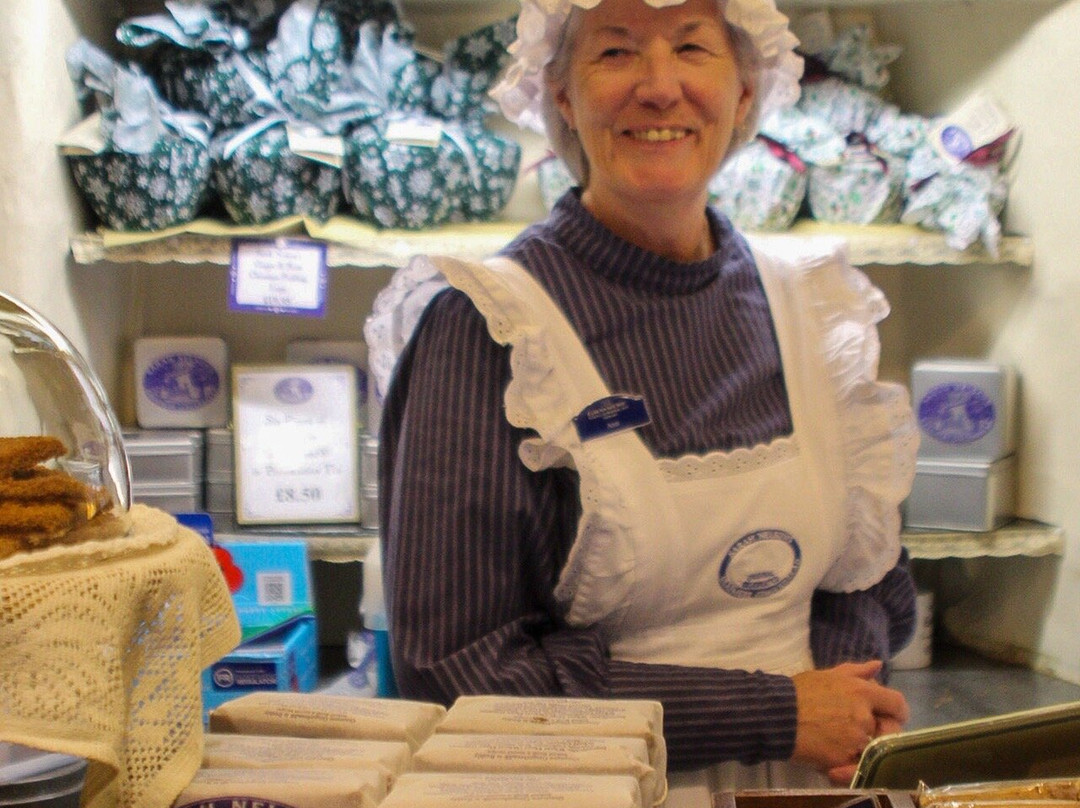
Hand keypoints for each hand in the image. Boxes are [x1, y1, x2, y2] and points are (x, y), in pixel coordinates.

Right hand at [790, 660, 908, 783]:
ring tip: (841, 743)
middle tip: (861, 731)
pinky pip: (855, 765)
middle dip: (878, 731)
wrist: (776, 715)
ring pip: (871, 748)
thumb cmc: (799, 691)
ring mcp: (855, 740)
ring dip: (861, 747)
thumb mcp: (828, 676)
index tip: (890, 715)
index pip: (897, 703)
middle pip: (888, 730)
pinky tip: (834, 757)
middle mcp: (864, 716)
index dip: (897, 711)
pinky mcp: (843, 760)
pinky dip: (848, 764)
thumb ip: (856, 671)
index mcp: (862, 692)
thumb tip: (877, 666)